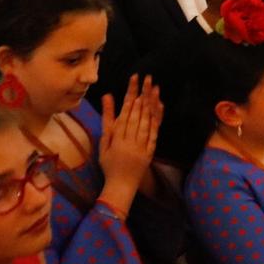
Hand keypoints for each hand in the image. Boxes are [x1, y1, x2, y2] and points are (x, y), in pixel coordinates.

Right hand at [97, 77, 160, 203]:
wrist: (121, 184)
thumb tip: (107, 96)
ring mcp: (142, 146)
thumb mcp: (104, 141)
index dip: (130, 95)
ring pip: (147, 121)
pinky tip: (159, 106)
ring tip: (153, 87)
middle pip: (137, 114)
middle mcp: (130, 141)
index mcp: (116, 138)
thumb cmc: (109, 163)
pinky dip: (157, 118)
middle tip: (147, 78)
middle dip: (142, 94)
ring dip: (151, 103)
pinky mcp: (151, 150)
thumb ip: (107, 118)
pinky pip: (155, 132)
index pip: (125, 112)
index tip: (134, 80)